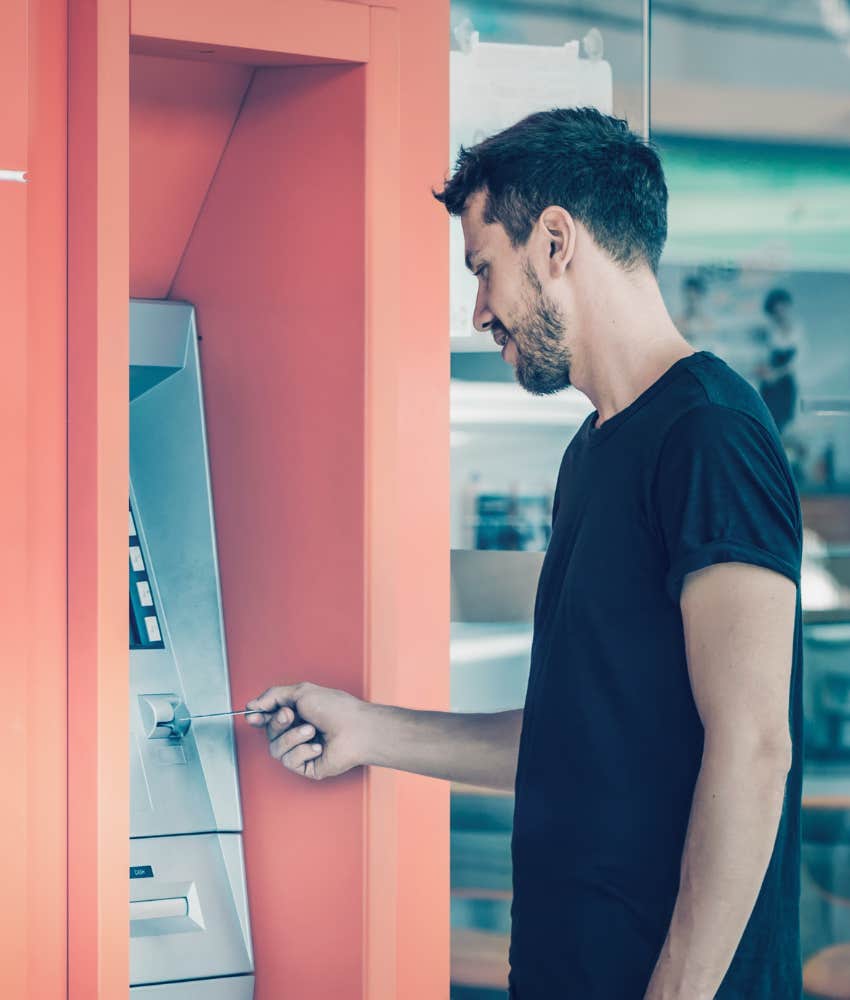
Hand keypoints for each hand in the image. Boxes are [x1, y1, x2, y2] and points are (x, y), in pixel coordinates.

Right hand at [245, 682, 373, 780]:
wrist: (357, 729)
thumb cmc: (336, 708)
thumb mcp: (301, 692)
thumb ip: (273, 696)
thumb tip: (252, 705)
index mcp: (296, 713)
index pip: (268, 718)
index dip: (257, 717)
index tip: (252, 715)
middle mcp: (297, 732)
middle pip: (268, 733)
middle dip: (277, 723)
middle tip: (291, 715)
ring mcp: (302, 750)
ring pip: (275, 749)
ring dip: (292, 737)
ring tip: (311, 730)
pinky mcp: (307, 766)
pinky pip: (289, 761)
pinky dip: (302, 751)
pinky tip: (318, 746)